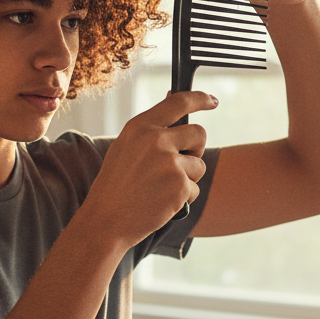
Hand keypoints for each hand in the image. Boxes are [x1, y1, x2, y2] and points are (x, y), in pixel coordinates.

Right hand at [81, 90, 216, 247]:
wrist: (106, 221)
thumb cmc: (115, 186)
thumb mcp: (125, 147)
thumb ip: (150, 127)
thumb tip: (171, 98)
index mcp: (140, 126)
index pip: (179, 102)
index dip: (200, 98)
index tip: (213, 101)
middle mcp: (156, 140)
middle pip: (199, 134)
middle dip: (196, 149)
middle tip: (182, 163)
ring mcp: (170, 163)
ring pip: (199, 165)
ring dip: (188, 178)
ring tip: (160, 189)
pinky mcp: (180, 186)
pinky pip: (194, 189)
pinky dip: (183, 198)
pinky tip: (161, 203)